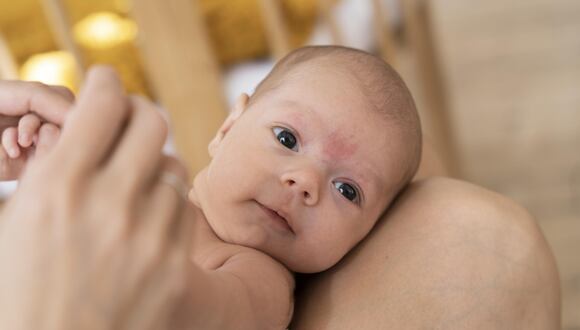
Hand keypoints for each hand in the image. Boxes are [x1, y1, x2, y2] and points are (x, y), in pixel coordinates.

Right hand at [0, 67, 193, 329]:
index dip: (105, 81)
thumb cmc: (17, 294)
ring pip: (173, 166)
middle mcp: (109, 205)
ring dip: (152, 163)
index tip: (105, 82)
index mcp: (58, 187)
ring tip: (133, 180)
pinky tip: (148, 217)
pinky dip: (167, 204)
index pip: (103, 102)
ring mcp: (148, 237)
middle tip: (126, 122)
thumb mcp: (13, 223)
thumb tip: (75, 132)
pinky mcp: (174, 267)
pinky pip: (184, 209)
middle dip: (136, 113)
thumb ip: (49, 170)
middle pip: (152, 121)